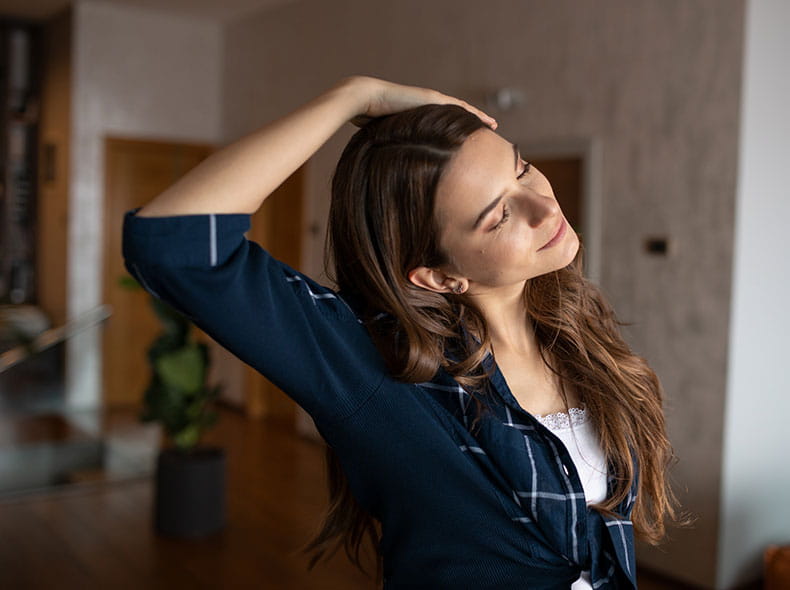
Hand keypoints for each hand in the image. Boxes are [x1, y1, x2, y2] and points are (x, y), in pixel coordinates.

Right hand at [340, 75, 496, 129]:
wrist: (365, 99)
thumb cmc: (368, 118)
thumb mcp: (385, 134)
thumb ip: (391, 143)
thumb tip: (387, 163)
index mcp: (418, 114)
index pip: (442, 122)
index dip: (456, 128)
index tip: (467, 137)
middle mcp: (427, 105)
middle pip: (455, 114)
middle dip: (472, 122)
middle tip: (488, 130)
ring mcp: (431, 100)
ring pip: (461, 110)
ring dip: (477, 117)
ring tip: (493, 125)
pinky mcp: (433, 99)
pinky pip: (459, 108)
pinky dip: (474, 114)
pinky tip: (486, 121)